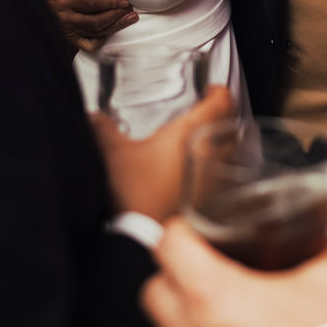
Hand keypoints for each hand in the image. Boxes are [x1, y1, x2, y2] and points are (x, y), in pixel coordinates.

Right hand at [51, 0, 136, 51]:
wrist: (38, 8)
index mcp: (63, 2)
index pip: (92, 4)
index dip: (110, 3)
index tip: (123, 1)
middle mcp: (67, 19)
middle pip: (98, 20)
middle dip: (117, 15)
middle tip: (129, 9)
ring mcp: (70, 31)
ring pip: (97, 32)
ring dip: (116, 26)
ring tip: (129, 18)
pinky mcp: (72, 40)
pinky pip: (90, 45)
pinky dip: (102, 40)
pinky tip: (111, 31)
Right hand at [94, 87, 234, 221]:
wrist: (143, 236)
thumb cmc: (134, 193)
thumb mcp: (113, 155)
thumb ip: (102, 130)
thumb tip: (94, 118)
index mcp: (190, 133)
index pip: (221, 102)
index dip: (220, 92)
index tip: (214, 90)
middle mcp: (211, 154)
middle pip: (233, 126)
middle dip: (225, 117)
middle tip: (212, 113)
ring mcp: (216, 180)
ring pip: (233, 153)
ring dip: (224, 144)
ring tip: (207, 143)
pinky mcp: (214, 203)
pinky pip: (225, 179)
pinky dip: (218, 171)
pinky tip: (200, 176)